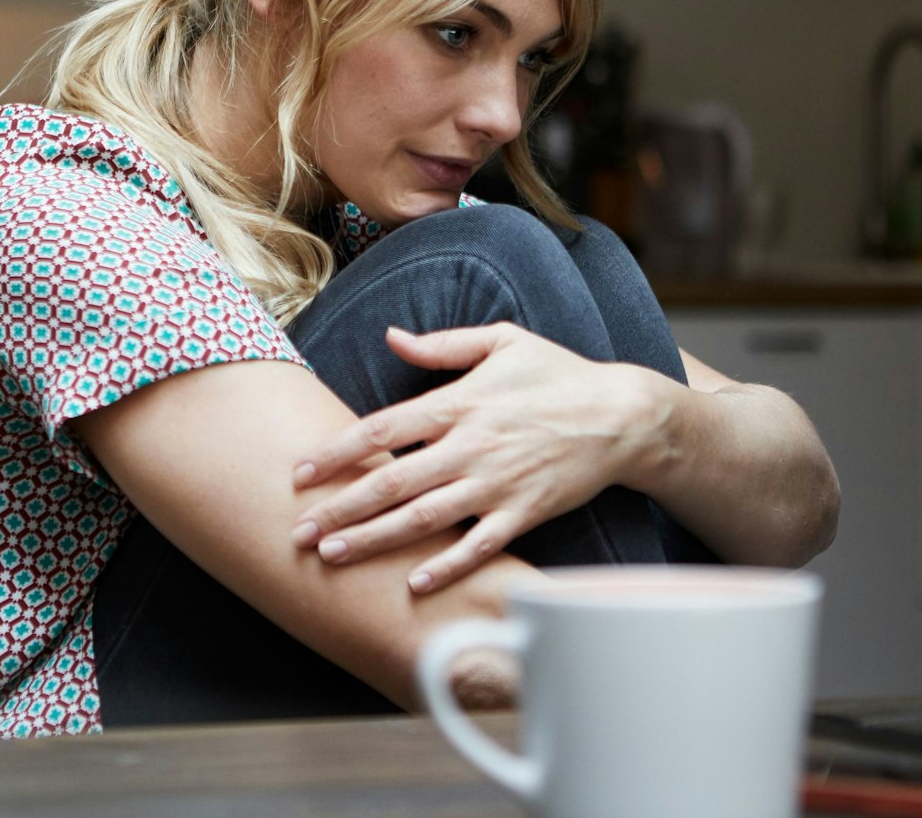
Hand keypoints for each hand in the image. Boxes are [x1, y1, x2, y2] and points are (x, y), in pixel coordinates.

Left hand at [290, 323, 670, 593]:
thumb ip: (442, 344)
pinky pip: (480, 545)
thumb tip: (391, 337)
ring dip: (375, 539)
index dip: (337, 452)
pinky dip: (448, 566)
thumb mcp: (502, 341)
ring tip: (333, 556)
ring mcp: (498, 483)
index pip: (382, 428)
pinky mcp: (526, 512)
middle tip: (298, 531)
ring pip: (425, 518)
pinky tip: (414, 584)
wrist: (624, 415)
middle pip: (392, 481)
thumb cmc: (558, 374)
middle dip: (341, 508)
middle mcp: (471, 446)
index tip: (300, 472)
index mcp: (459, 403)